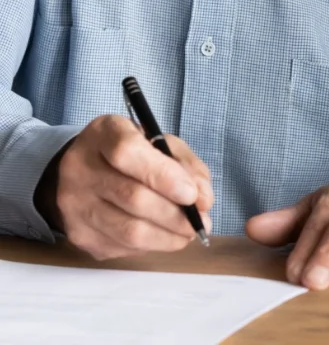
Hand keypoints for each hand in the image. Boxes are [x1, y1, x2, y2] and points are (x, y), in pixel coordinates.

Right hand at [45, 115, 213, 259]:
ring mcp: (74, 204)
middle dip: (175, 215)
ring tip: (188, 232)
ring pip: (128, 231)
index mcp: (103, 133)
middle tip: (200, 222)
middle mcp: (80, 167)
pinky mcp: (77, 234)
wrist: (82, 171)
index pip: (128, 152)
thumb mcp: (159, 142)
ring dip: (167, 236)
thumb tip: (204, 199)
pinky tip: (162, 236)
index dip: (164, 176)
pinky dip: (150, 246)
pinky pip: (121, 247)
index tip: (192, 194)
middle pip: (132, 197)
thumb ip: (185, 165)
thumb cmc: (129, 152)